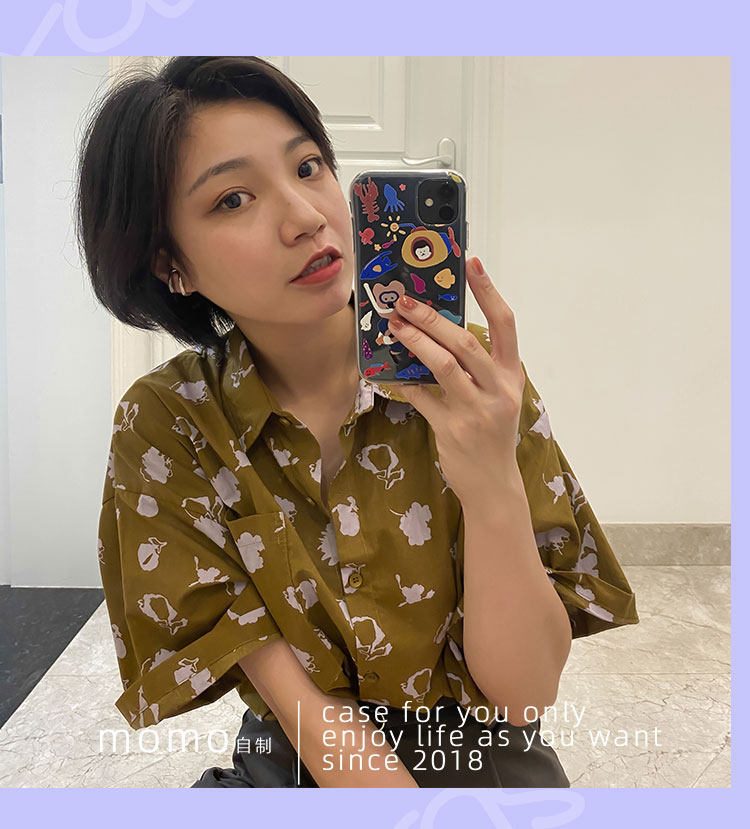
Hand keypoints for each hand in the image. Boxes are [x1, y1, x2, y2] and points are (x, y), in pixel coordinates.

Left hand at [386, 256, 525, 506]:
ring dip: (415, 341)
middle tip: (406, 301)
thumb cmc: (491, 433)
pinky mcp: (452, 429)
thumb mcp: (496, 396)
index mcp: (511, 375)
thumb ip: (477, 367)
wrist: (493, 483)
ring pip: (444, 365)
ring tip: (394, 325)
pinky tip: (385, 371)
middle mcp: (498, 389)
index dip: (488, 291)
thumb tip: (438, 332)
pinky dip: (402, 382)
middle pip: (465, 342)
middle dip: (432, 318)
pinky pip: (421, 398)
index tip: (471, 262)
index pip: (506, 324)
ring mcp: (476, 410)